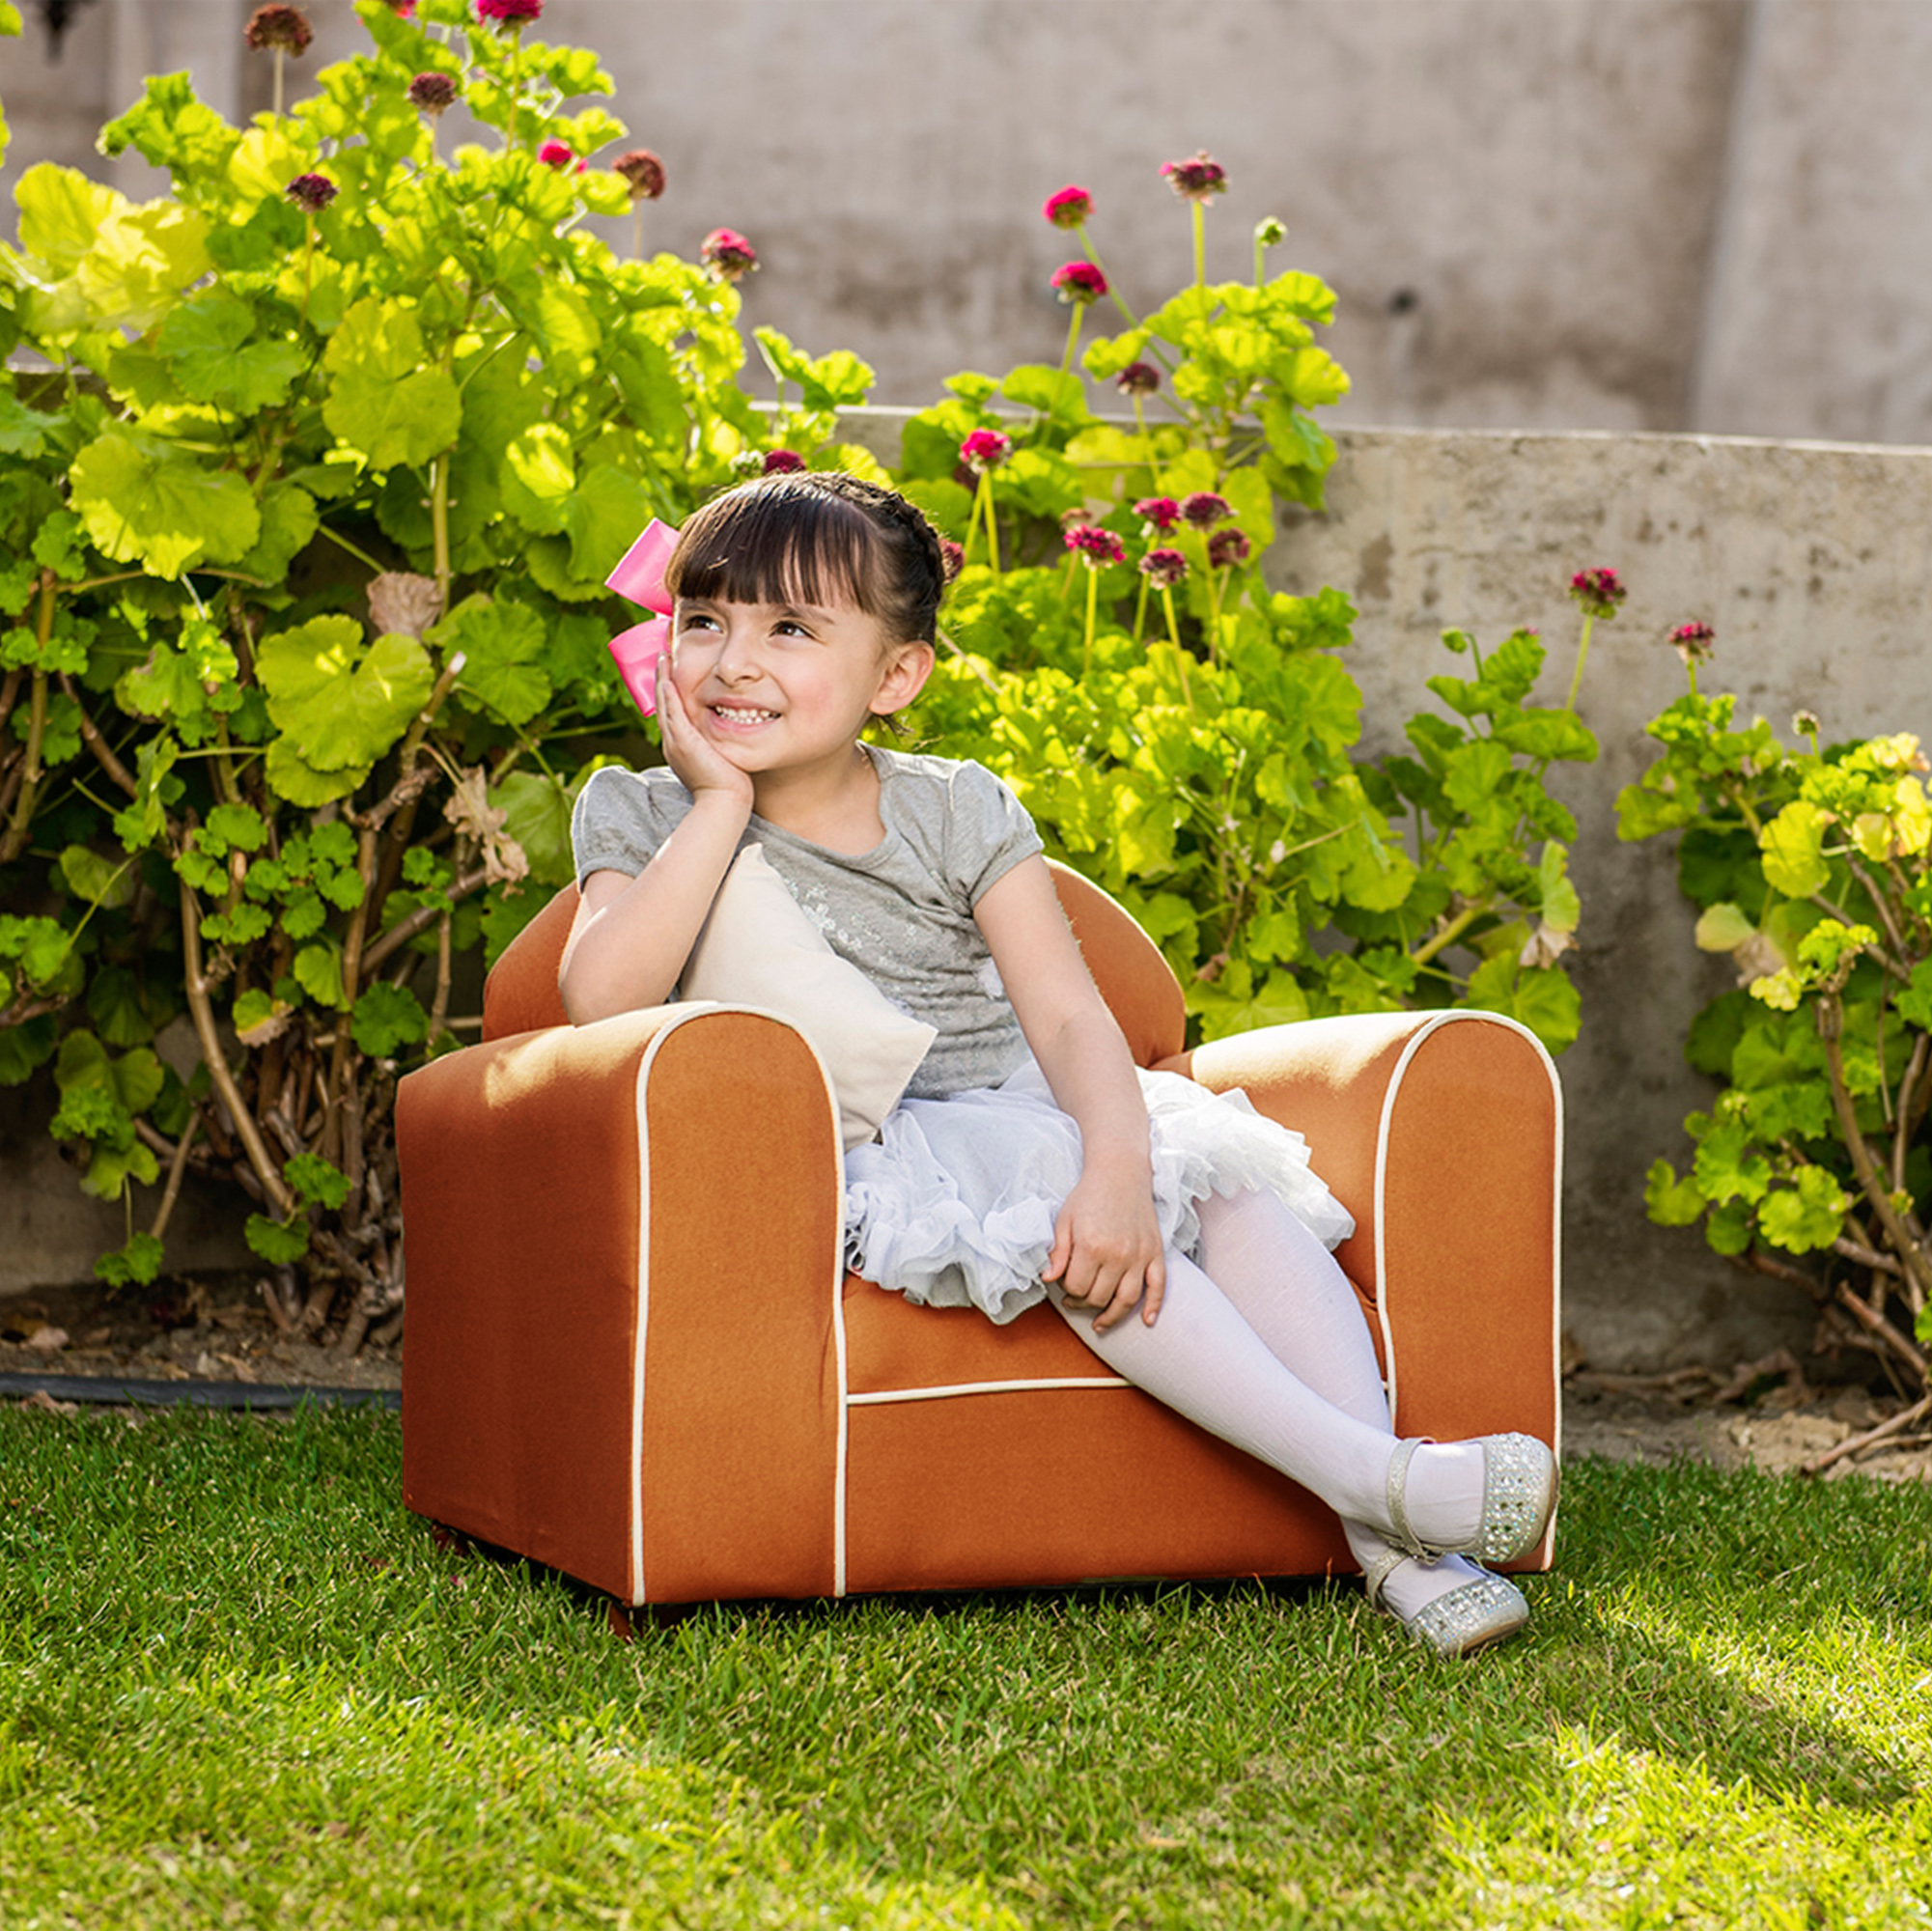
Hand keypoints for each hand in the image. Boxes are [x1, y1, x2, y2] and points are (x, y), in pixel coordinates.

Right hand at [655, 657, 753, 811]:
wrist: (725, 802)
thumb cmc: (729, 784)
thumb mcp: (722, 756)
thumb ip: (720, 741)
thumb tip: (735, 727)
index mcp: (680, 745)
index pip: (671, 711)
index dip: (669, 689)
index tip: (671, 669)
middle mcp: (673, 742)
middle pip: (662, 703)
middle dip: (661, 678)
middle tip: (663, 654)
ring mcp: (676, 742)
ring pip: (664, 705)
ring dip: (661, 680)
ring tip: (663, 657)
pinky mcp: (683, 742)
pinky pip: (672, 714)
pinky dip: (668, 696)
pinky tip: (667, 678)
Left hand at [1042, 1162, 1165, 1331]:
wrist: (1120, 1172)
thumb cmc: (1089, 1195)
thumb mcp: (1064, 1220)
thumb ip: (1058, 1252)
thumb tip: (1048, 1279)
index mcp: (1091, 1246)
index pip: (1077, 1288)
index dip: (1066, 1290)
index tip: (1063, 1282)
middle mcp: (1117, 1255)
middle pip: (1099, 1297)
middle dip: (1083, 1303)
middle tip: (1073, 1299)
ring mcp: (1139, 1255)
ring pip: (1127, 1301)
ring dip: (1112, 1316)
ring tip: (1099, 1323)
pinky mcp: (1155, 1252)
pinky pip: (1158, 1287)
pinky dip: (1154, 1307)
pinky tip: (1147, 1321)